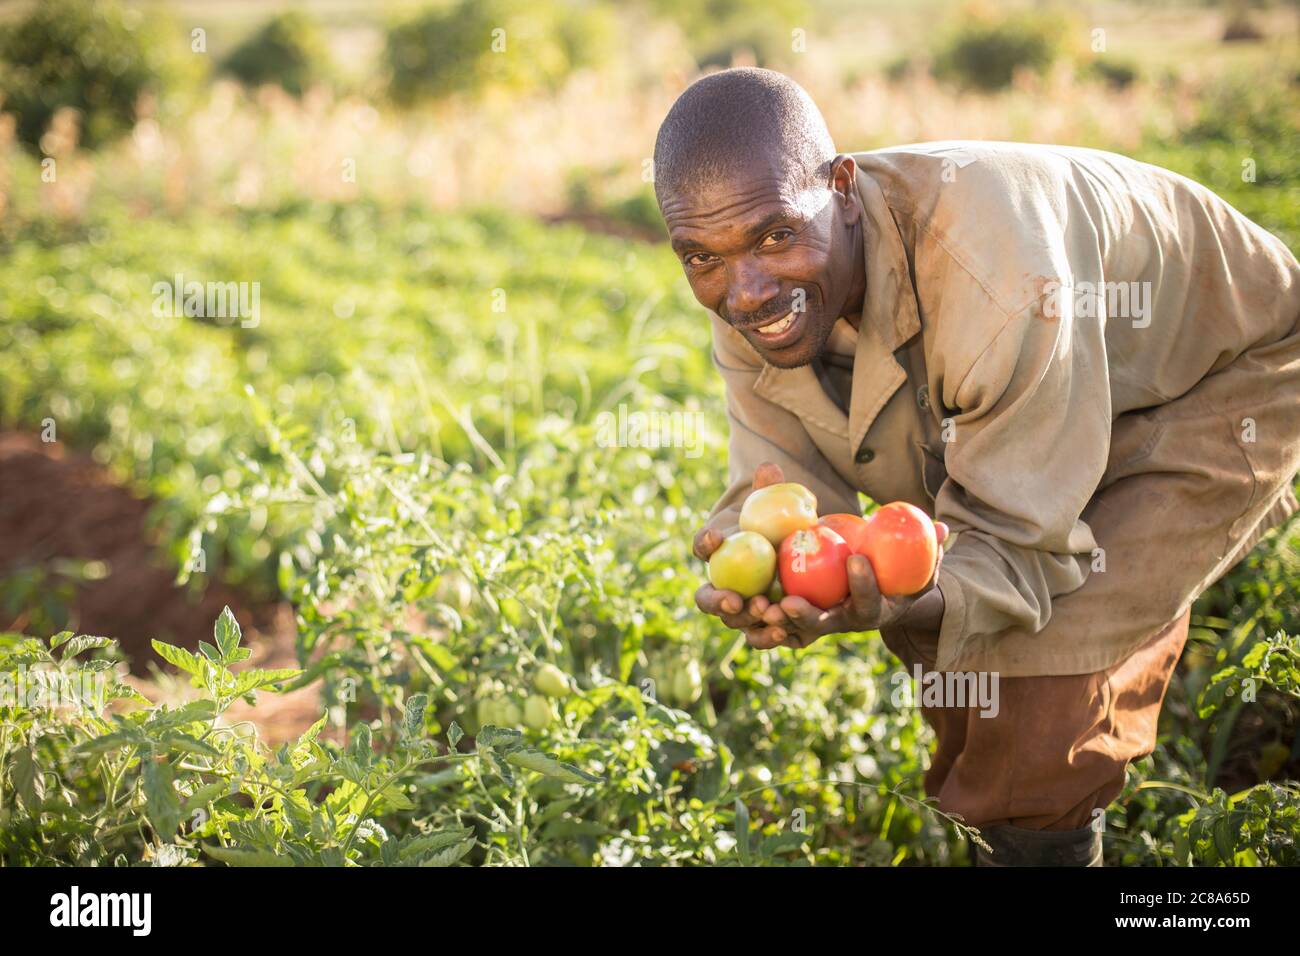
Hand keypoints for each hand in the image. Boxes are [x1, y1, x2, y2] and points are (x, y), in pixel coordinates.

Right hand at [692, 462, 786, 635]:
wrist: (791, 550)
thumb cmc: (775, 521)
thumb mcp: (774, 503)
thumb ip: (769, 487)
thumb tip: (769, 468)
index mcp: (714, 551)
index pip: (701, 546)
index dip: (704, 543)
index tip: (715, 537)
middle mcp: (718, 583)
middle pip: (706, 597)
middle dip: (718, 600)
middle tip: (735, 598)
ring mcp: (737, 607)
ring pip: (731, 620)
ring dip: (745, 619)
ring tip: (764, 612)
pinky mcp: (760, 623)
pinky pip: (757, 634)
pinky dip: (767, 635)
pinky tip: (784, 631)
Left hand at [749, 521, 949, 650]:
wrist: (884, 595)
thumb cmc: (902, 574)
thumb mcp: (919, 562)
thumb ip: (929, 547)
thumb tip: (944, 529)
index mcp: (875, 610)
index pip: (869, 601)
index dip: (864, 583)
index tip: (856, 558)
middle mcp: (846, 622)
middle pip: (824, 625)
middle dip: (806, 617)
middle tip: (786, 603)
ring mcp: (823, 623)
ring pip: (794, 629)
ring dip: (775, 621)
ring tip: (756, 607)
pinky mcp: (801, 618)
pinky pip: (777, 622)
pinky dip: (761, 619)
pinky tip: (741, 605)